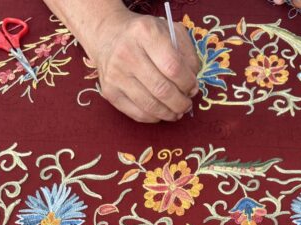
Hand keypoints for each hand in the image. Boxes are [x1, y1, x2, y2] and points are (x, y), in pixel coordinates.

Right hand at [84, 8, 199, 121]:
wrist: (107, 37)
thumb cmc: (144, 36)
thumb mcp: (170, 32)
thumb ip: (187, 54)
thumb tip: (192, 85)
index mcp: (145, 33)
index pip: (173, 67)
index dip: (188, 83)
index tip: (193, 87)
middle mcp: (127, 53)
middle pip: (162, 90)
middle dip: (180, 102)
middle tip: (187, 104)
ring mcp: (115, 74)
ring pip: (150, 105)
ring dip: (169, 114)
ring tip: (177, 112)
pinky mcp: (109, 92)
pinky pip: (136, 114)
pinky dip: (153, 118)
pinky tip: (161, 113)